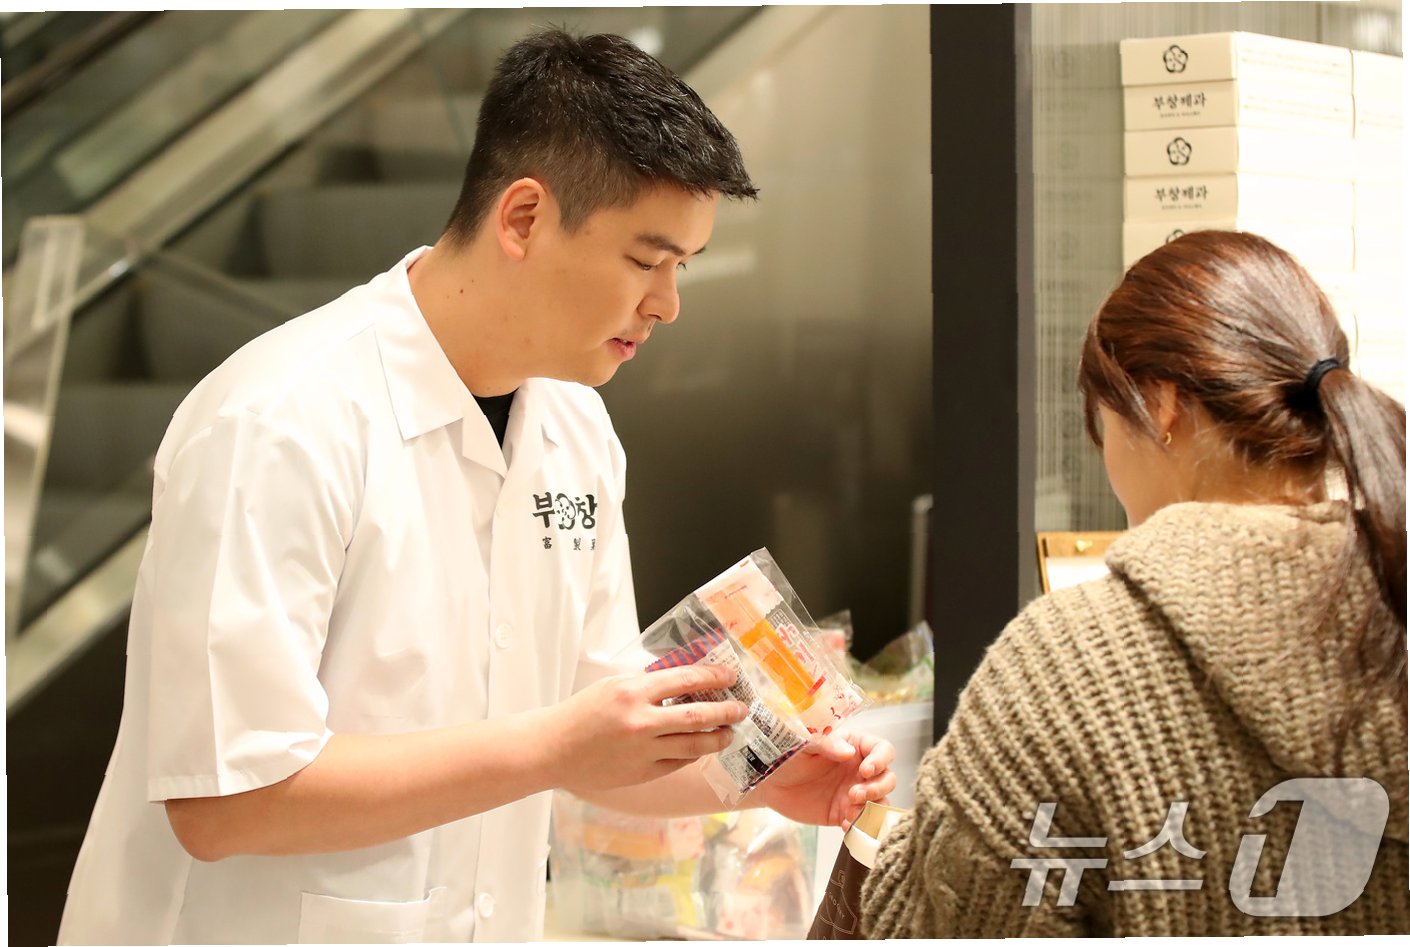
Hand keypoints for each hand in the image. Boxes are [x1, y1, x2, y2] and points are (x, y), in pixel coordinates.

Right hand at [543, 665, 748, 794]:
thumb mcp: (614, 685)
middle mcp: (641, 722)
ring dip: (717, 738)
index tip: (730, 677)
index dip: (713, 678)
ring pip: (694, 745)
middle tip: (741, 708)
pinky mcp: (642, 774)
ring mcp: (643, 751)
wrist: (553, 749)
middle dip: (726, 711)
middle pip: (698, 716)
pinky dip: (693, 754)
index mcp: (633, 692)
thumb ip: (648, 684)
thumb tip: (686, 681)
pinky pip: (678, 763)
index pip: (685, 680)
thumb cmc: (582, 713)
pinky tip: (701, 747)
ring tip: (729, 733)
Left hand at [753, 731, 895, 828]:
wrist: (769, 783)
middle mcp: (859, 770)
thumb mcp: (804, 746)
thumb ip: (826, 745)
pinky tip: (846, 825)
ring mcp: (855, 793)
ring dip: (872, 809)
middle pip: (888, 778)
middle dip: (877, 789)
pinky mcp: (845, 814)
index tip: (865, 771)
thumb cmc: (786, 755)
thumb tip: (849, 752)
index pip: (883, 750)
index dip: (880, 761)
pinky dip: (861, 826)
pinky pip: (864, 822)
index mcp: (854, 746)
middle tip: (854, 794)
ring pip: (881, 802)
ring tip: (850, 812)